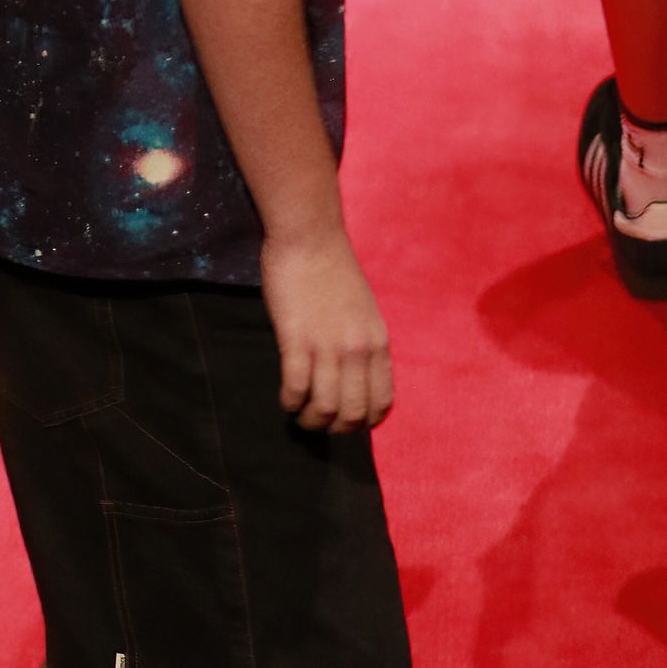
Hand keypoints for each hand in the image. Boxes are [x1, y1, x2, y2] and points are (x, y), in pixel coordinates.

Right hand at [260, 224, 391, 430]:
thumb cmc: (334, 271)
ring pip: (324, 407)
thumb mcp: (365, 312)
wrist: (309, 239)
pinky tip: (285, 398)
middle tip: (319, 424)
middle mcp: (358, 350)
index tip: (346, 422)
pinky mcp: (296, 339)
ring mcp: (327, 346)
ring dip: (310, 421)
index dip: (364, 423)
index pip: (381, 403)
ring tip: (299, 415)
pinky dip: (290, 401)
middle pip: (353, 412)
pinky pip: (296, 387)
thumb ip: (363, 344)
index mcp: (378, 344)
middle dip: (335, 428)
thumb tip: (354, 377)